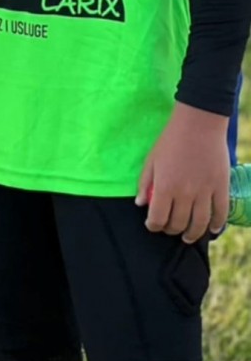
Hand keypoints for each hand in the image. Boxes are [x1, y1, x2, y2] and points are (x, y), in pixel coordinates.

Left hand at [135, 101, 229, 242]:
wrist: (198, 124)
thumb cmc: (171, 140)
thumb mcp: (151, 159)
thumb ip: (144, 183)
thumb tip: (140, 203)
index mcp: (165, 187)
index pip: (158, 218)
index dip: (153, 226)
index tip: (152, 225)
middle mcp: (185, 194)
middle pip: (178, 223)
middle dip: (171, 230)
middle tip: (169, 228)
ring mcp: (205, 192)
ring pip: (199, 224)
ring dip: (192, 234)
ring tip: (187, 237)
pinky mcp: (221, 188)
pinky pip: (220, 213)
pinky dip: (216, 225)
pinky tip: (211, 229)